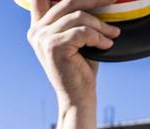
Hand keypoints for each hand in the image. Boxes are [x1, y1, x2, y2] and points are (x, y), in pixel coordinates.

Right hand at [28, 0, 116, 128]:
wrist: (78, 97)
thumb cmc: (81, 67)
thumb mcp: (78, 37)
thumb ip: (76, 16)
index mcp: (39, 27)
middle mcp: (37, 31)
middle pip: (67, 1)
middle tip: (113, 0)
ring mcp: (43, 39)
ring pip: (78, 16)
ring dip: (100, 25)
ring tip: (113, 34)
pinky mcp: (53, 47)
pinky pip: (82, 31)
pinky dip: (98, 37)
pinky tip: (106, 45)